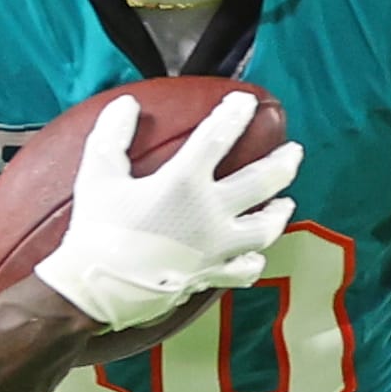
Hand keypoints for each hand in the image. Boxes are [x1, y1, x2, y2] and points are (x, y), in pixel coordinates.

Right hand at [35, 90, 301, 334]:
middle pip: (262, 181)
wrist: (97, 290)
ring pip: (265, 228)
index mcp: (184, 182)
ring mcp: (216, 247)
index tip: (246, 101)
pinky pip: (244, 269)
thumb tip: (127, 103)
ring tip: (286, 201)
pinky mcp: (210, 276)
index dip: (235, 114)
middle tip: (294, 150)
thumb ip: (112, 135)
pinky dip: (253, 260)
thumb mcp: (97, 174)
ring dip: (279, 212)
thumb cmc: (96, 230)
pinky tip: (255, 254)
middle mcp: (210, 212)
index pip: (219, 136)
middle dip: (283, 162)